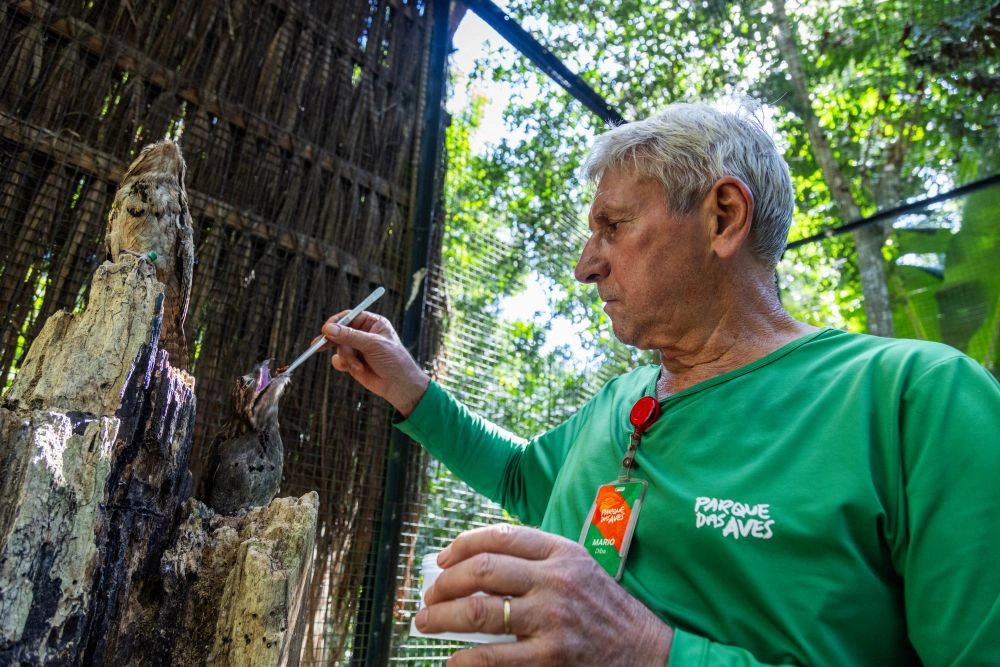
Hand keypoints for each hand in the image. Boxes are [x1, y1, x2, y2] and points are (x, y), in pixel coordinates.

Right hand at [320, 310, 428, 415]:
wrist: (399, 385)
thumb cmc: (393, 360)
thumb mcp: (372, 344)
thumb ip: (350, 336)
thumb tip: (328, 329)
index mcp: (372, 323)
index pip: (349, 316)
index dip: (336, 322)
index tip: (325, 330)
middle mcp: (363, 334)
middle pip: (339, 331)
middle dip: (331, 340)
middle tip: (317, 346)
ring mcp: (357, 348)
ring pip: (339, 348)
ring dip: (346, 358)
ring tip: (359, 366)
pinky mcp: (353, 362)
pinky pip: (338, 360)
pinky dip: (344, 365)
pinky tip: (355, 369)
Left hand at [413, 524, 672, 665]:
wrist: (649, 652)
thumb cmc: (606, 611)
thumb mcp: (579, 570)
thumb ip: (537, 561)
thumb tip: (476, 563)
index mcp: (562, 552)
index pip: (500, 536)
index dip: (462, 545)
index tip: (442, 560)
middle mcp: (556, 580)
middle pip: (482, 570)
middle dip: (444, 583)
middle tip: (429, 597)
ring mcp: (553, 619)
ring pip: (480, 611)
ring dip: (443, 617)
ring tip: (426, 623)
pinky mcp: (552, 657)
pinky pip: (493, 657)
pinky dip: (465, 660)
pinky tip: (453, 661)